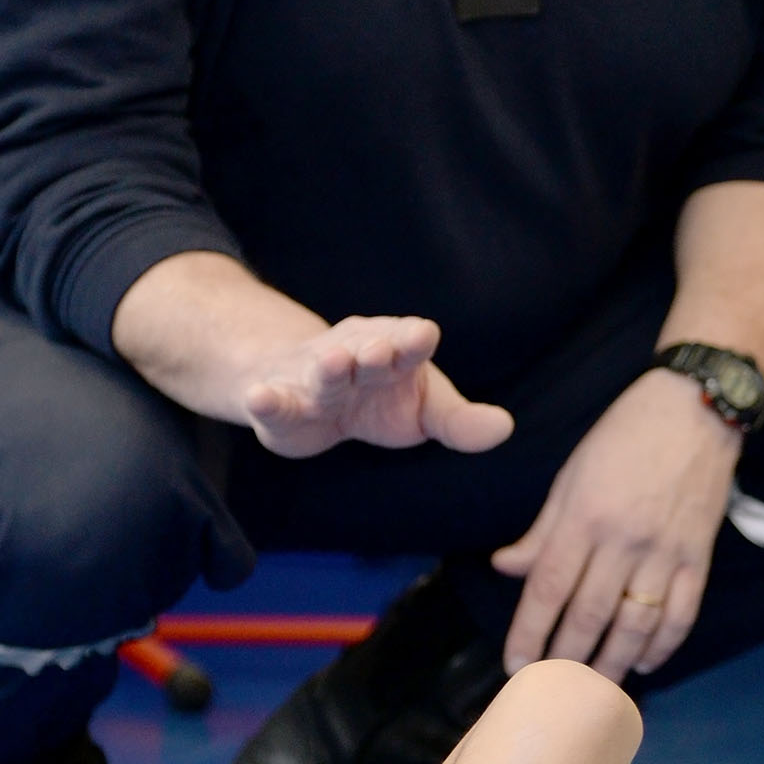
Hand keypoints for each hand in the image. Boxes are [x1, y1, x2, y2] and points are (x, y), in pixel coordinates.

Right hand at [243, 315, 512, 460]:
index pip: (407, 345)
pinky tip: (259, 397)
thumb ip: (460, 422)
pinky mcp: (284, 404)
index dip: (413, 341)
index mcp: (395, 353)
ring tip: (333, 363)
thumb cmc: (379, 396)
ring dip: (329, 368)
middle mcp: (355, 357)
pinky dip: (267, 399)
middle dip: (373, 351)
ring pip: (323, 372)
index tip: (423, 335)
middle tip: (380, 350)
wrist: (309, 391)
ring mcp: (316, 378)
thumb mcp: (425, 409)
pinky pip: (274, 400)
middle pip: (365, 354)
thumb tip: (504, 429)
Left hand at [492, 369, 740, 678]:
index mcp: (583, 516)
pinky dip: (662, 645)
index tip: (516, 664)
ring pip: (635, 623)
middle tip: (551, 688)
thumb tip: (505, 566)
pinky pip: (681, 613)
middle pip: (589, 615)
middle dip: (566, 658)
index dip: (528, 632)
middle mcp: (623, 539)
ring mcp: (664, 550)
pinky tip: (643, 662)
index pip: (547, 588)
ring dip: (612, 662)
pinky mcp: (698, 556)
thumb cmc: (625, 436)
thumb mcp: (571, 475)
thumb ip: (541, 528)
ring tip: (594, 689)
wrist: (694, 409)